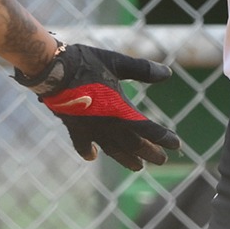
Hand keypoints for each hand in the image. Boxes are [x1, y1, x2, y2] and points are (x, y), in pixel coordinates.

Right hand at [16, 43, 181, 169]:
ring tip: (137, 167)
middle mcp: (107, 124)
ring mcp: (89, 129)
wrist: (53, 70)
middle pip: (133, 144)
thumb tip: (167, 73)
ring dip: (127, 159)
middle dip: (149, 152)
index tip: (176, 145)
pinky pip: (82, 145)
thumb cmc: (85, 62)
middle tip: (162, 160)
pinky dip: (88, 152)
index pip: (147, 128)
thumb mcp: (116, 61)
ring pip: (112, 150)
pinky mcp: (74, 127)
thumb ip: (142, 69)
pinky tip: (92, 156)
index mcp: (120, 109)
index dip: (163, 137)